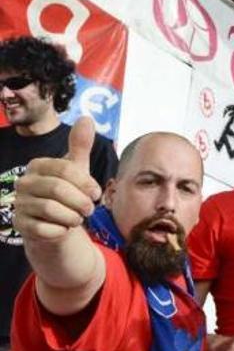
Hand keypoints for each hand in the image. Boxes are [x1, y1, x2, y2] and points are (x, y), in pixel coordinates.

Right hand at [12, 117, 100, 241]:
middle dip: (81, 202)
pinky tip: (63, 228)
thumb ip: (80, 146)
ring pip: (52, 210)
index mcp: (38, 166)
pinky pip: (45, 229)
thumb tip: (86, 118)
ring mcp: (19, 204)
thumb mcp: (77, 169)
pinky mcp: (19, 225)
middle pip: (58, 190)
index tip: (97, 193)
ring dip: (73, 217)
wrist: (57, 224)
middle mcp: (24, 182)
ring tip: (77, 218)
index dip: (87, 183)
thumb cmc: (68, 193)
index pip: (66, 169)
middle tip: (90, 209)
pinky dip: (61, 231)